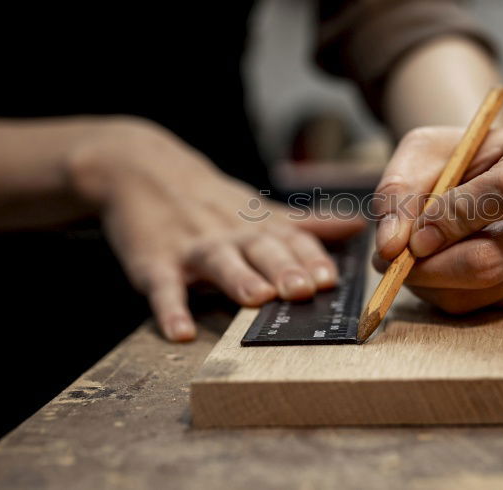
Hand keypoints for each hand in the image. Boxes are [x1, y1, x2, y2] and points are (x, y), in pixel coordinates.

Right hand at [69, 118, 363, 341]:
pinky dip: (170, 310)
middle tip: (304, 290)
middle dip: (285, 269)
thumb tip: (360, 225)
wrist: (142, 169)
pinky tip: (180, 333)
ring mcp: (193, 248)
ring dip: (239, 279)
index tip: (330, 279)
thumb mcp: (261, 209)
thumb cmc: (213, 202)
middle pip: (262, 250)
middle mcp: (232, 235)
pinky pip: (163, 288)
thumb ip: (308, 224)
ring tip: (256, 299)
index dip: (312, 258)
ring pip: (219, 262)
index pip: (293, 240)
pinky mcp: (154, 263)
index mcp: (259, 226)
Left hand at [372, 126, 502, 312]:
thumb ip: (399, 193)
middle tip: (393, 257)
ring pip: (482, 290)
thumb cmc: (455, 157)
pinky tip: (440, 263)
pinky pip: (484, 307)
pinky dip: (445, 292)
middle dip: (431, 265)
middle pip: (495, 258)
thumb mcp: (421, 153)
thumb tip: (392, 247)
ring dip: (430, 281)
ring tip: (409, 255)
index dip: (456, 217)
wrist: (484, 174)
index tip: (415, 234)